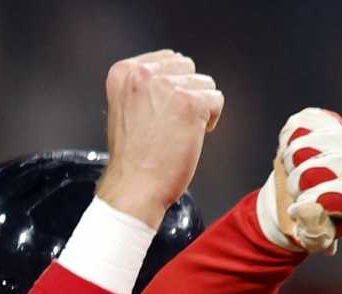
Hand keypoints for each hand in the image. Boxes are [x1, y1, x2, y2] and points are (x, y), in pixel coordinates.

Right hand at [97, 50, 222, 227]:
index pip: (167, 59)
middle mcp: (143, 73)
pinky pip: (217, 100)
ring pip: (205, 83)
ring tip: (179, 132)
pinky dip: (210, 119)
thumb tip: (177, 77)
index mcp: (124, 72)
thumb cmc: (133, 158)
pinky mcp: (190, 103)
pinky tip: (192, 136)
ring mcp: (167, 87)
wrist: (134, 186)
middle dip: (187, 94)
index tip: (163, 111)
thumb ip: (146, 87)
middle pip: (188, 68)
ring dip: (200, 108)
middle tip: (172, 123)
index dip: (173, 87)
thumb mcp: (127, 108)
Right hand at [259, 108, 341, 254]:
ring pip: (305, 144)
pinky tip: (292, 150)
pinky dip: (288, 138)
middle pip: (322, 167)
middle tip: (296, 190)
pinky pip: (299, 124)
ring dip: (289, 161)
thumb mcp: (314, 238)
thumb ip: (314, 232)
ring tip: (295, 171)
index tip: (297, 208)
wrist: (302, 193)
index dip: (311, 200)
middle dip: (297, 183)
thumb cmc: (312, 222)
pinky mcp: (327, 121)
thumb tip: (308, 208)